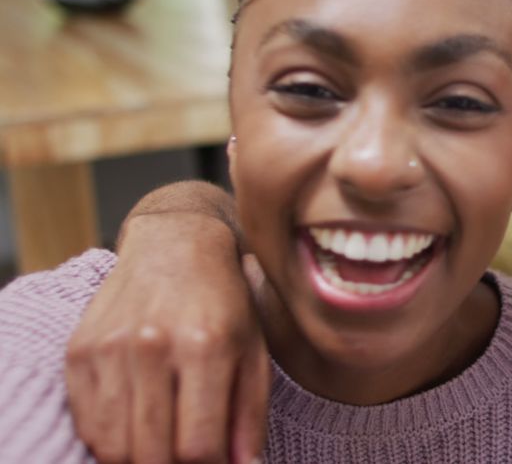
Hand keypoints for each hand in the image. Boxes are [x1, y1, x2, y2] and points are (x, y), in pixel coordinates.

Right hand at [65, 212, 268, 463]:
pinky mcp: (80, 351)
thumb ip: (250, 414)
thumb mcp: (254, 351)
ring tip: (165, 442)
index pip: (199, 445)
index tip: (215, 460)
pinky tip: (137, 424)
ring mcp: (111, 348)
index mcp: (206, 346)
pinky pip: (88, 425)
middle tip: (187, 454)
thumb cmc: (225, 303)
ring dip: (141, 457)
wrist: (176, 245)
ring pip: (115, 446)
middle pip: (153, 453)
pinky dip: (110, 440)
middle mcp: (154, 346)